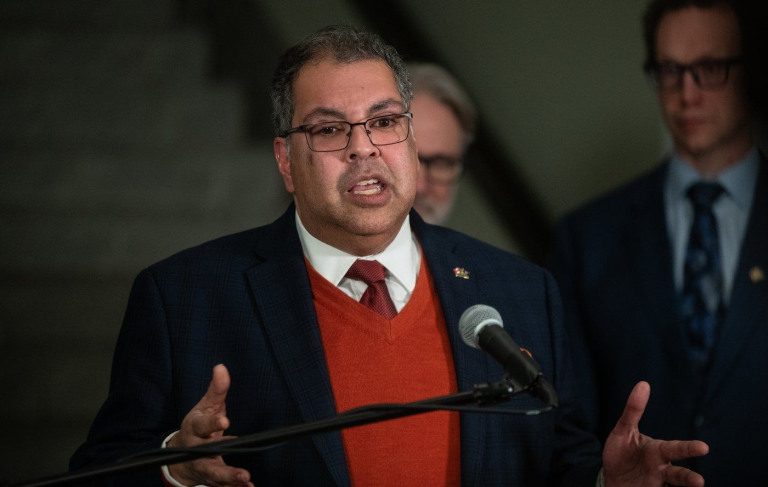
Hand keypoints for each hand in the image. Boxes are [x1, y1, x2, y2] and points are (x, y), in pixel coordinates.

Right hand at [168, 364, 253, 486]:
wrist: (181, 455)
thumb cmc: (198, 426)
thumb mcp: (205, 407)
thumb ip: (216, 390)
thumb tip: (221, 367)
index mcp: (195, 429)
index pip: (202, 426)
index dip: (213, 423)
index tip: (226, 420)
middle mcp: (197, 450)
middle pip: (207, 456)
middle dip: (220, 459)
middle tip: (238, 465)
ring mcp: (204, 466)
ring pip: (215, 474)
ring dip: (230, 478)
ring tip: (245, 478)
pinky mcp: (212, 478)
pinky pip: (222, 485)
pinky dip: (235, 486)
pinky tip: (248, 486)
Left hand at [603, 382, 708, 486]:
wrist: (611, 476)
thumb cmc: (622, 452)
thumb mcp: (623, 430)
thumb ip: (633, 410)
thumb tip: (643, 384)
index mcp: (658, 451)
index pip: (676, 449)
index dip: (689, 448)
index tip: (703, 447)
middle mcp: (660, 469)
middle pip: (677, 474)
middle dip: (689, 478)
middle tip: (699, 482)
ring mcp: (655, 483)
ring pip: (672, 486)